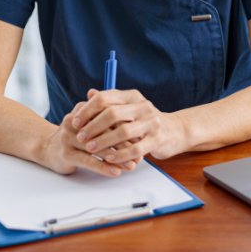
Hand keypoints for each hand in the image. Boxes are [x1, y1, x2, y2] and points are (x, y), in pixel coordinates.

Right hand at [38, 101, 137, 176]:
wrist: (46, 147)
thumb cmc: (75, 136)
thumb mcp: (89, 122)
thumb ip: (108, 119)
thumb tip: (135, 123)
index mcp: (82, 110)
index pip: (108, 116)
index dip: (126, 127)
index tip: (141, 137)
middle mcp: (75, 122)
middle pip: (105, 131)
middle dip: (125, 143)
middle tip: (140, 152)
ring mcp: (68, 138)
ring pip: (98, 148)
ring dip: (117, 157)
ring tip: (132, 165)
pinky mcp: (66, 154)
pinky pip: (88, 161)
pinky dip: (104, 167)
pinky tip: (116, 172)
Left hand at [72, 89, 186, 163]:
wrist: (175, 131)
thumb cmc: (145, 121)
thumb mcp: (129, 107)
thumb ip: (110, 102)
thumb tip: (90, 93)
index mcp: (132, 96)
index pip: (105, 98)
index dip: (87, 110)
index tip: (75, 121)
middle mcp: (143, 106)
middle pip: (112, 113)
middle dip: (93, 126)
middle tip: (80, 137)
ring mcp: (152, 122)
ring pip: (123, 131)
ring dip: (104, 141)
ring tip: (90, 148)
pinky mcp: (158, 139)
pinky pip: (136, 149)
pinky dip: (120, 154)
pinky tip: (109, 158)